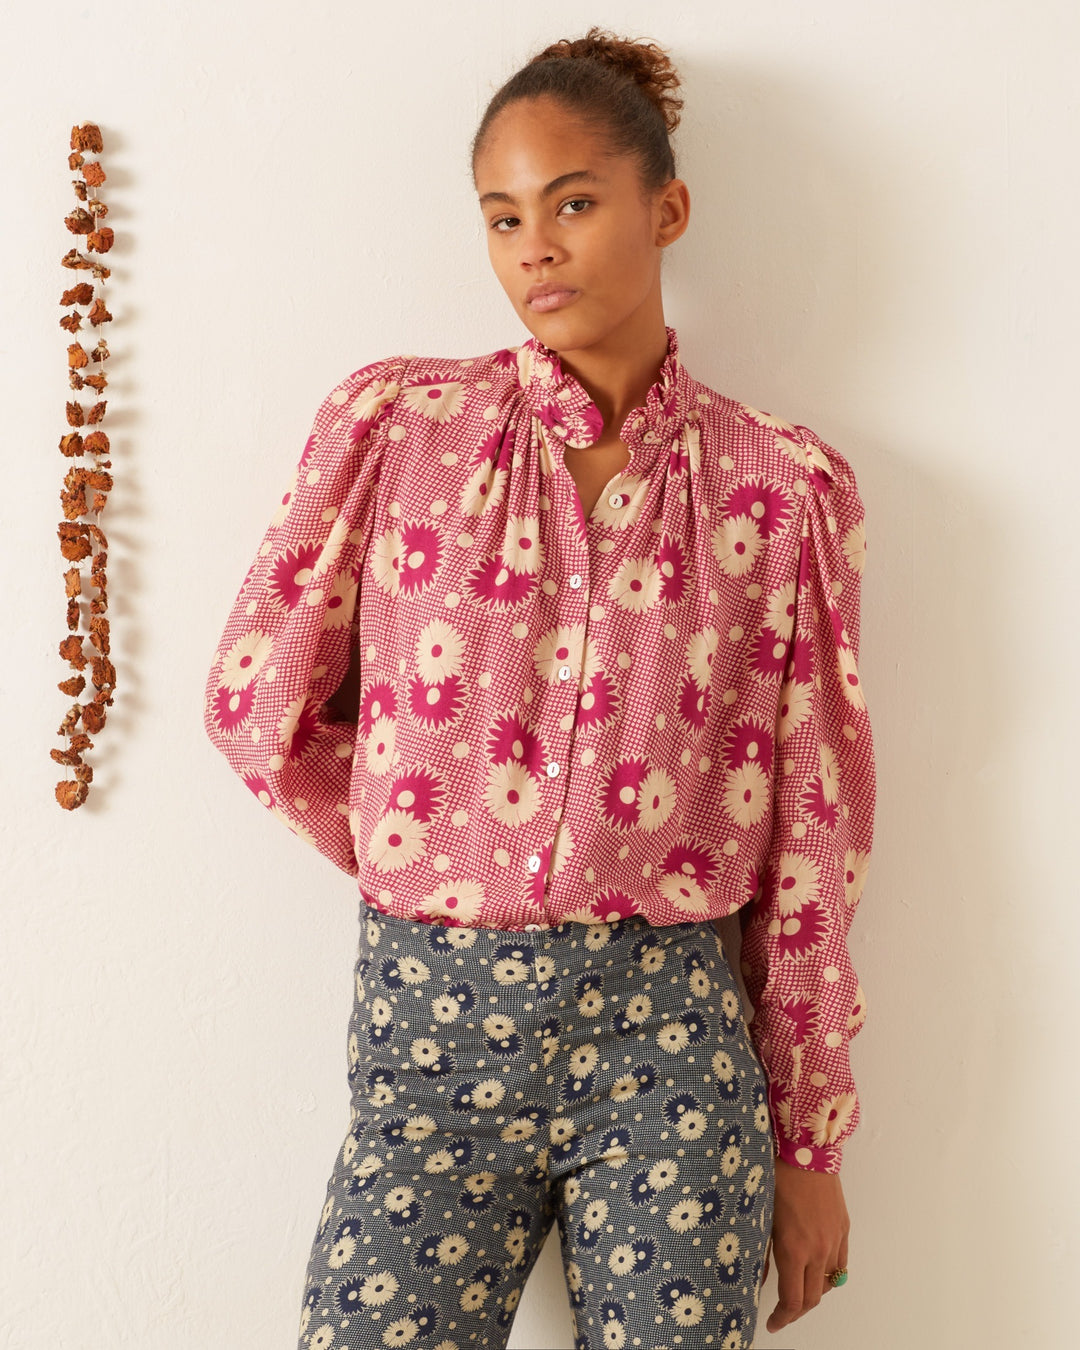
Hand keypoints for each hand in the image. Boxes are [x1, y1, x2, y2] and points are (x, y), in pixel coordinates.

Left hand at [763, 1157, 849, 1335]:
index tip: (773, 1323)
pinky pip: (841, 1264)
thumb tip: (754, 1278)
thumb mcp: (761, 1215)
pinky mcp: (844, 1229)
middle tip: (782, 1314)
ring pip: (829, 1283)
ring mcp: (834, 1240)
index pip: (793, 1300)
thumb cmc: (778, 1177)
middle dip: (796, 1311)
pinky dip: (829, 1275)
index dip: (783, 1318)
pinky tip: (817, 1270)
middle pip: (813, 1298)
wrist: (808, 1150)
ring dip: (814, 1293)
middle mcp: (818, 1251)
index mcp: (794, 1249)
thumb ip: (759, 1251)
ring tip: (798, 1291)